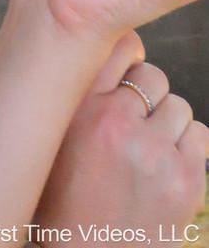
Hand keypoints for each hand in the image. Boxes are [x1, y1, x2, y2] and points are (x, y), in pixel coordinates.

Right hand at [30, 31, 208, 244]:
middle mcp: (115, 123)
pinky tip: (165, 168)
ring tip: (148, 152)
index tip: (122, 75)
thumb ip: (76, 92)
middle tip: (133, 125)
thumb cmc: (64, 201)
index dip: (125, 57)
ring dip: (168, 124)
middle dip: (147, 96)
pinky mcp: (185, 179)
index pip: (119, 46)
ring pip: (179, 106)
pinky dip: (187, 147)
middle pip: (152, 74)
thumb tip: (112, 46)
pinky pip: (200, 135)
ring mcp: (154, 151)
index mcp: (77, 109)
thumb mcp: (52, 138)